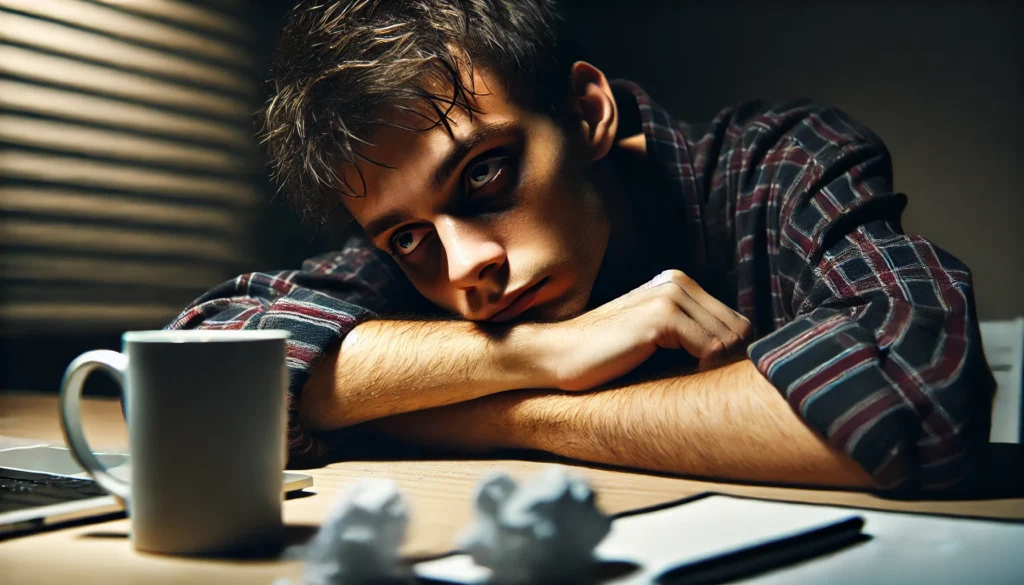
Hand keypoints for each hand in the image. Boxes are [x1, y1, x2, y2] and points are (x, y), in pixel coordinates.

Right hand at [534, 270, 751, 390]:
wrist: (558, 354)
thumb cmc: (604, 354)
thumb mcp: (653, 336)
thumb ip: (689, 333)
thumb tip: (736, 356)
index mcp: (676, 283)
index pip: (735, 320)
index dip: (733, 354)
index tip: (713, 377)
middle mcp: (676, 282)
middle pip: (738, 329)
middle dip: (731, 362)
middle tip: (706, 385)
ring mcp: (669, 296)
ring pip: (728, 339)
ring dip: (718, 368)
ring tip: (694, 383)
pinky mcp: (661, 317)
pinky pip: (710, 347)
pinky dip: (705, 369)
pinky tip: (684, 379)